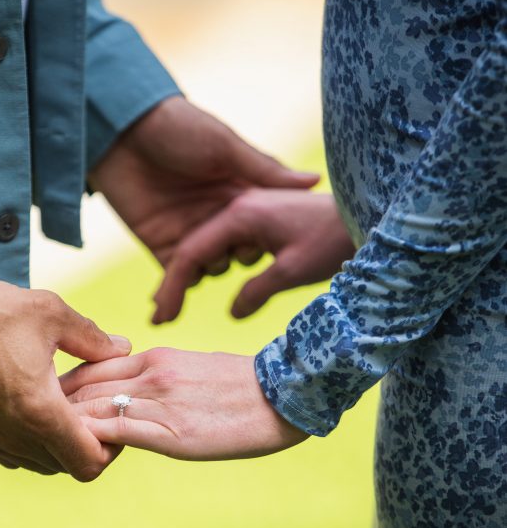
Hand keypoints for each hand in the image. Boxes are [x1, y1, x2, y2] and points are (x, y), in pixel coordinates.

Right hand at [0, 278, 130, 479]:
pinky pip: (11, 452)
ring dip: (55, 440)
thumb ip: (92, 338)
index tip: (111, 417)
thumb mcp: (51, 314)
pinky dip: (29, 437)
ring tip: (59, 399)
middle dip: (84, 440)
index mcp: (40, 414)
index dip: (111, 447)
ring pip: (38, 462)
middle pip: (66, 465)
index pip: (89, 463)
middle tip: (88, 404)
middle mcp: (14, 438)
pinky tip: (30, 399)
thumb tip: (120, 348)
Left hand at [61, 347, 306, 460]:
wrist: (285, 395)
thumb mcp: (193, 371)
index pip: (90, 368)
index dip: (62, 388)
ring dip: (63, 427)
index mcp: (155, 357)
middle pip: (81, 386)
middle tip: (29, 426)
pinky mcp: (170, 433)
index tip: (45, 406)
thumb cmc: (244, 388)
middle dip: (51, 407)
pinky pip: (114, 433)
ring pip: (91, 409)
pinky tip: (76, 456)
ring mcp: (158, 403)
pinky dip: (89, 443)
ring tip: (44, 445)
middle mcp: (149, 375)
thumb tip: (133, 396)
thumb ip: (159, 380)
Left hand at [89, 96, 319, 268]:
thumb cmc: (180, 128)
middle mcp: (218, 216)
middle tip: (242, 255)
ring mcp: (190, 232)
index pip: (264, 227)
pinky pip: (176, 275)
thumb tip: (316, 181)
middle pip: (240, 254)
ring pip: (211, 269)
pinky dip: (177, 291)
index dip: (272, 240)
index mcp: (239, 192)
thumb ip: (265, 170)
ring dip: (213, 275)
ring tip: (209, 273)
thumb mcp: (226, 147)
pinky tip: (176, 303)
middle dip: (244, 261)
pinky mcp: (161, 244)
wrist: (123, 130)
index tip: (277, 244)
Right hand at [153, 188, 354, 322]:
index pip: (191, 254)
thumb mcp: (293, 271)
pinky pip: (226, 244)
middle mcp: (239, 208)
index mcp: (240, 215)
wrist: (369, 214)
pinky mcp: (262, 220)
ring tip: (171, 305)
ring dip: (188, 274)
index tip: (160, 319)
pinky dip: (211, 265)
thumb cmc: (334, 240)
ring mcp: (249, 211)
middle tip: (158, 318)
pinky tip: (204, 283)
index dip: (172, 289)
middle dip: (173, 282)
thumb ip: (257, 291)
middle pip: (193, 248)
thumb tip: (232, 313)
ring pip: (208, 246)